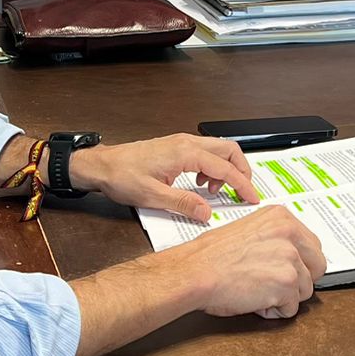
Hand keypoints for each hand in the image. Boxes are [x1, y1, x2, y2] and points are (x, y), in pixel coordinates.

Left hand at [68, 133, 258, 218]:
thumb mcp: (153, 196)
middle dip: (241, 171)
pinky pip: (204, 152)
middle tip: (242, 192)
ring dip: (225, 169)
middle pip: (229, 150)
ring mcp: (181, 142)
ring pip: (218, 150)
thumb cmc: (122, 176)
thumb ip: (184, 204)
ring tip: (212, 192)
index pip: (225, 168)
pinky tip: (199, 184)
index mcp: (185, 153)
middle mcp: (187, 142)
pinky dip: (211, 167)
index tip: (252, 198)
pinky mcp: (176, 146)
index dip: (242, 185)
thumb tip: (207, 213)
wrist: (102, 165)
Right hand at [170, 205, 325, 317]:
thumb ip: (275, 238)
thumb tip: (294, 255)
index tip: (284, 269)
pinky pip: (292, 308)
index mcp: (281, 217)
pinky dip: (273, 311)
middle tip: (272, 284)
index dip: (299, 264)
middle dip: (299, 280)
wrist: (194, 272)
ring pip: (306, 290)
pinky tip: (254, 300)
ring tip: (257, 290)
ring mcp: (291, 257)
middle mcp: (290, 233)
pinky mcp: (287, 282)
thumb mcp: (249, 231)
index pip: (312, 245)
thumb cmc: (212, 256)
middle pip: (318, 267)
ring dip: (284, 297)